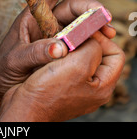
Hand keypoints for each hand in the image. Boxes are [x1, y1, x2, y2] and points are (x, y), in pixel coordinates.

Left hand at [0, 0, 115, 114]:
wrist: (1, 86)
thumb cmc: (3, 69)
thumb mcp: (16, 60)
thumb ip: (35, 53)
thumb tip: (60, 48)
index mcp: (32, 15)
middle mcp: (46, 21)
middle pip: (71, 6)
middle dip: (88, 8)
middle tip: (104, 16)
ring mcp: (56, 34)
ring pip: (79, 22)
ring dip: (95, 24)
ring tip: (108, 32)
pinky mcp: (64, 49)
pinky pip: (81, 40)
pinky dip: (94, 39)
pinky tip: (104, 42)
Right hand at [0, 32, 124, 121]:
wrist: (23, 107)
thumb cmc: (48, 91)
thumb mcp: (77, 65)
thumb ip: (92, 47)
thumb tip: (91, 36)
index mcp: (102, 86)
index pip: (115, 54)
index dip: (102, 39)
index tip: (85, 31)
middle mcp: (93, 87)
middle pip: (99, 54)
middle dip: (86, 41)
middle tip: (71, 34)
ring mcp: (77, 86)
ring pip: (82, 56)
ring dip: (72, 46)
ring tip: (60, 42)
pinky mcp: (62, 83)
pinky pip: (68, 62)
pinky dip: (62, 53)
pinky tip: (53, 51)